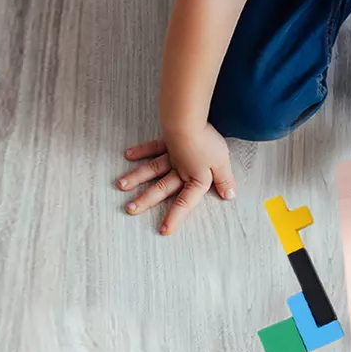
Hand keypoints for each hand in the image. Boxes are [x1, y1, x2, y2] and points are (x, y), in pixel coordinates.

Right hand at [117, 123, 235, 234]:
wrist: (188, 121)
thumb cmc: (207, 142)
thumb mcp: (222, 164)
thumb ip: (225, 180)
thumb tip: (229, 196)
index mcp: (194, 179)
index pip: (186, 202)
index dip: (176, 217)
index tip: (164, 230)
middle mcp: (180, 170)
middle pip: (162, 188)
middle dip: (146, 200)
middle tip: (130, 209)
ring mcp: (171, 155)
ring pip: (152, 170)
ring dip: (136, 178)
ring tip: (121, 186)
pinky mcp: (168, 140)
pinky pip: (153, 147)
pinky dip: (141, 151)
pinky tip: (128, 155)